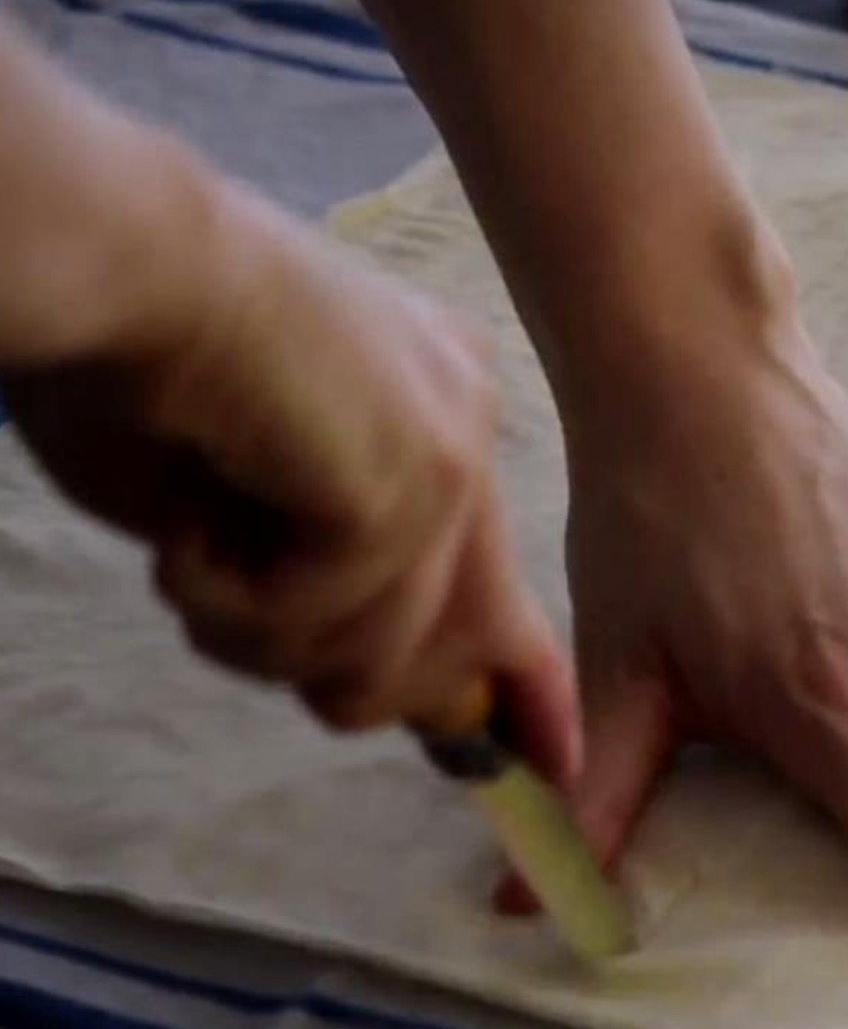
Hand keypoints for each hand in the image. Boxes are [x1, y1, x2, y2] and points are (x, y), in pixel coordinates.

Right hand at [1, 171, 576, 777]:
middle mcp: (471, 428)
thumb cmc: (142, 365)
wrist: (115, 265)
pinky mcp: (416, 485)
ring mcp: (454, 459)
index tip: (550, 764)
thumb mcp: (251, 502)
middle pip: (463, 646)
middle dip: (365, 685)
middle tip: (252, 601)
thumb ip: (327, 584)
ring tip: (196, 540)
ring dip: (252, 635)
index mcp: (441, 414)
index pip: (502, 585)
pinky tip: (197, 515)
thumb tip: (377, 692)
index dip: (517, 685)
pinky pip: (321, 629)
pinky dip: (225, 599)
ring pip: (374, 666)